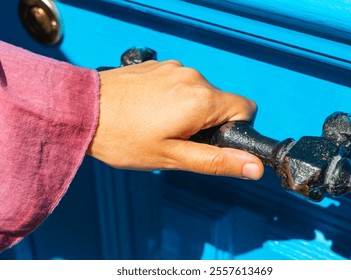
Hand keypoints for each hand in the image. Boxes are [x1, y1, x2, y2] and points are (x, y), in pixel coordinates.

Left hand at [87, 60, 262, 179]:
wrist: (81, 111)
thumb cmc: (123, 138)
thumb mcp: (173, 157)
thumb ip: (217, 161)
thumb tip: (255, 167)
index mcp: (202, 100)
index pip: (245, 109)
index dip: (233, 130)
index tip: (207, 141)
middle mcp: (192, 77)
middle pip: (220, 103)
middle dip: (206, 123)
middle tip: (175, 138)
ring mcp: (174, 68)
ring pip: (199, 93)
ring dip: (188, 110)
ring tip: (156, 124)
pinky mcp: (158, 65)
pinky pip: (179, 83)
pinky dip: (172, 97)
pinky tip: (148, 109)